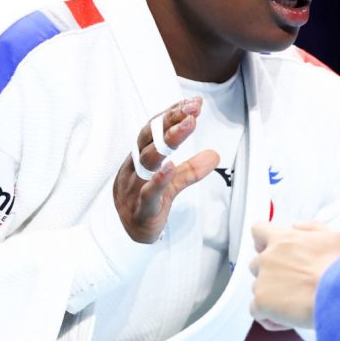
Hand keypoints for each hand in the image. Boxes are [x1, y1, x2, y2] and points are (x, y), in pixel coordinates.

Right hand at [114, 98, 218, 242]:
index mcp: (139, 159)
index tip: (192, 102)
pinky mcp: (141, 210)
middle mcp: (133, 169)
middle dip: (171, 120)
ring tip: (188, 125)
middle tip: (192, 107)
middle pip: (149, 138)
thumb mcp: (171, 184)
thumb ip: (190, 169)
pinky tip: (170, 166)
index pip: (153, 130)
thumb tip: (214, 154)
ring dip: (168, 141)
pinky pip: (148, 193)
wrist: (125, 238)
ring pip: (148, 160)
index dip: (171, 114)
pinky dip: (159, 179)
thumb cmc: (144, 204)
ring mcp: (134, 188)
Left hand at [249, 221, 339, 329]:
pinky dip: (270, 317)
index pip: (259, 231)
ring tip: (297, 305)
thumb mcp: (333, 237)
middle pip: (256, 264)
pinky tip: (289, 320)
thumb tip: (297, 227)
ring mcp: (263, 280)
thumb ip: (312, 228)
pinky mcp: (262, 302)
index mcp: (284, 239)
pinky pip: (257, 311)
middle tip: (292, 284)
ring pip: (258, 289)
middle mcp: (269, 257)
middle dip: (270, 273)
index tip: (267, 248)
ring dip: (272, 296)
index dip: (262, 241)